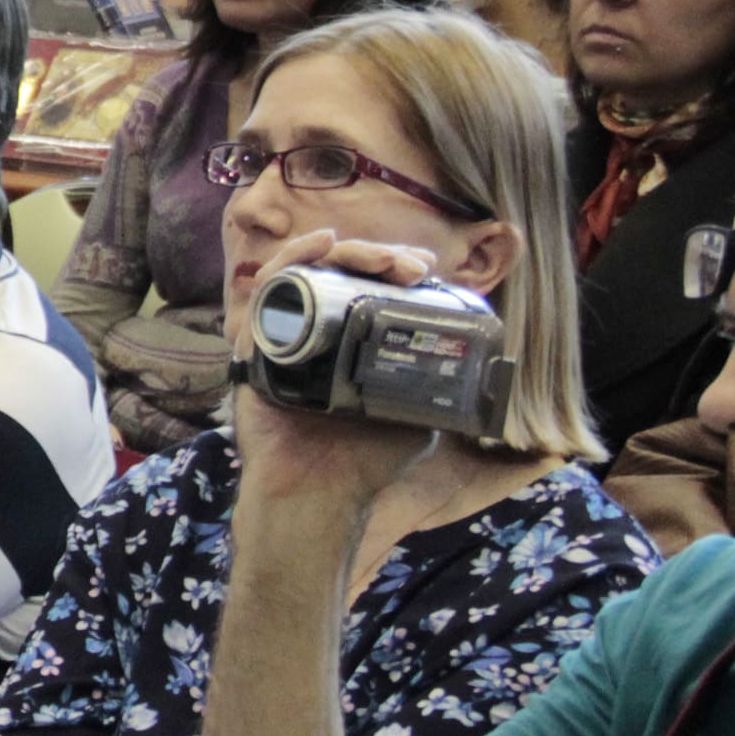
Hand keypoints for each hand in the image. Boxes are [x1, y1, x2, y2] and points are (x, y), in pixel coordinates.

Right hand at [230, 229, 451, 502]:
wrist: (318, 492)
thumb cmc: (363, 463)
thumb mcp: (419, 420)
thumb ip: (437, 392)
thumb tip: (476, 364)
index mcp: (352, 346)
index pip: (372, 290)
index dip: (396, 270)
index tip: (425, 267)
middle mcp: (318, 334)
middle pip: (343, 273)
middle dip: (381, 257)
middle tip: (411, 265)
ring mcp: (286, 334)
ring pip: (310, 271)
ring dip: (349, 252)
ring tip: (383, 257)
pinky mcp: (258, 340)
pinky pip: (272, 288)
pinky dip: (294, 258)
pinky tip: (322, 244)